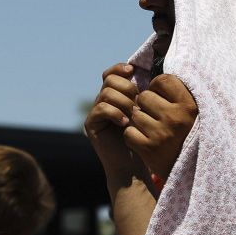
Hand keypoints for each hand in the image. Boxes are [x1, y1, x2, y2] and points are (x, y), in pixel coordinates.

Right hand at [85, 63, 147, 182]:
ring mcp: (95, 113)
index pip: (111, 74)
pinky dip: (116, 113)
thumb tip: (141, 72)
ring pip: (106, 93)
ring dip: (124, 102)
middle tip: (137, 104)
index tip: (133, 71)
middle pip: (109, 80)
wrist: (133, 165)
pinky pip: (101, 108)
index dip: (120, 69)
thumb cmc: (143, 139)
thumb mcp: (145, 113)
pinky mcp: (91, 125)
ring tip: (133, 116)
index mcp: (114, 97)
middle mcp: (102, 102)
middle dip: (127, 88)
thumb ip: (141, 95)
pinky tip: (126, 124)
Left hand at [124, 74, 198, 179]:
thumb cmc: (188, 134)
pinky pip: (129, 132)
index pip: (163, 80)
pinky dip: (133, 137)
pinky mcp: (149, 149)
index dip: (158, 87)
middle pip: (145, 96)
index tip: (162, 96)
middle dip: (146, 105)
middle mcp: (176, 118)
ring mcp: (162, 134)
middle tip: (156, 116)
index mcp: (189, 105)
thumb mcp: (190, 112)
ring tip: (152, 130)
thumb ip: (178, 91)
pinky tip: (145, 141)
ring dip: (139, 121)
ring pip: (135, 114)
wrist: (189, 171)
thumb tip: (157, 70)